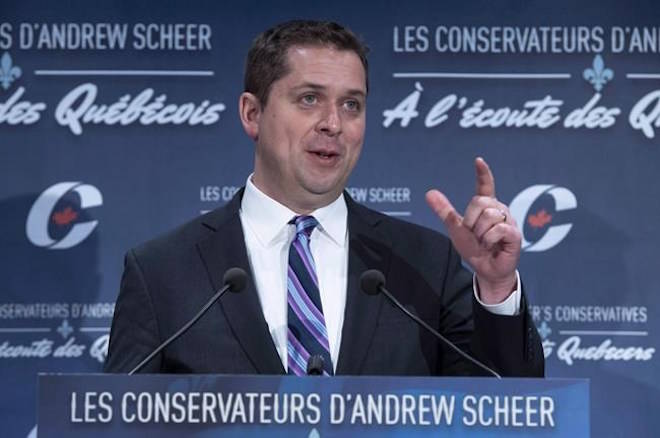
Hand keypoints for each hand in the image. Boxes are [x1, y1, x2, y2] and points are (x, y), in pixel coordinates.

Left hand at [425, 157, 520, 303]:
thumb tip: (429, 193)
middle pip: (480, 201)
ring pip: (489, 216)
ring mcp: (508, 221)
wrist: (485, 269)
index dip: (483, 173)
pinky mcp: (514, 234)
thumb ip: (445, 211)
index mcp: (486, 207)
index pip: (485, 186)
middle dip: (471, 220)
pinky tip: (492, 246)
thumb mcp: (455, 228)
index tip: (478, 161)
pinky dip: (489, 240)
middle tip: (475, 234)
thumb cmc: (474, 249)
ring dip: (480, 233)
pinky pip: (498, 230)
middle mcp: (499, 210)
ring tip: (485, 242)